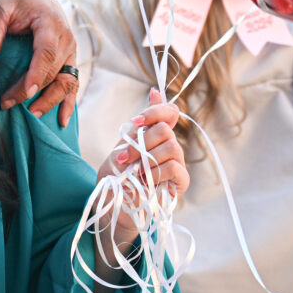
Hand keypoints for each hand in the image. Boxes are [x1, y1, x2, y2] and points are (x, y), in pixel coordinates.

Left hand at [0, 0, 78, 121]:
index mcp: (50, 24)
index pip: (46, 53)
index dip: (36, 75)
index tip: (24, 93)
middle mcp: (66, 38)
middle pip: (53, 71)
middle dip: (31, 91)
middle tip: (6, 104)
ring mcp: (71, 50)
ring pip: (66, 81)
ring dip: (52, 101)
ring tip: (32, 115)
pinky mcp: (70, 58)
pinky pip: (73, 82)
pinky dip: (68, 101)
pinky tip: (62, 120)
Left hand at [94, 89, 189, 250]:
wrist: (112, 202)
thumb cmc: (118, 173)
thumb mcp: (123, 144)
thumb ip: (141, 122)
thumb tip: (156, 90)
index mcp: (158, 134)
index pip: (169, 111)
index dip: (154, 112)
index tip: (134, 124)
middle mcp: (171, 146)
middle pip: (166, 130)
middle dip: (141, 142)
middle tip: (123, 158)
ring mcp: (177, 164)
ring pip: (171, 147)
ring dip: (146, 159)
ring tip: (131, 171)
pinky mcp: (180, 183)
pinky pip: (176, 168)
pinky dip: (156, 172)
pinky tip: (143, 179)